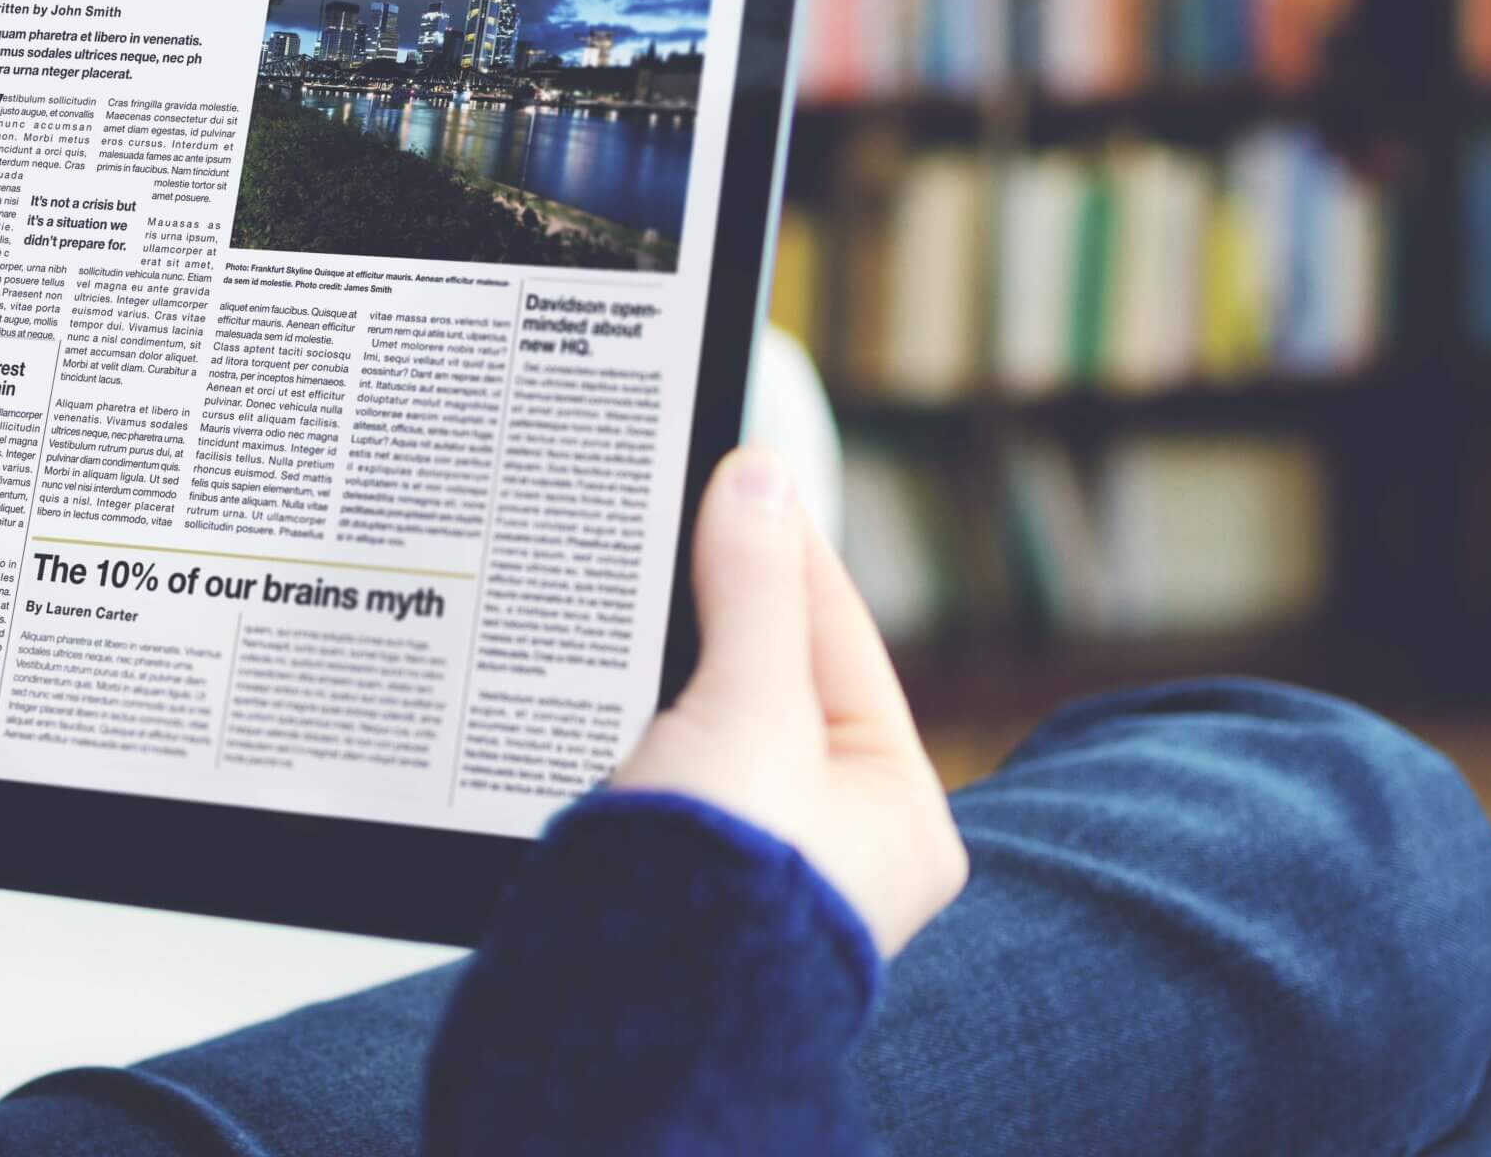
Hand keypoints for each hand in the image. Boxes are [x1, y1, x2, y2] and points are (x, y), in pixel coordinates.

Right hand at [615, 447, 966, 958]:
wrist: (625, 1016)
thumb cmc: (718, 886)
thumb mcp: (747, 709)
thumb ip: (753, 589)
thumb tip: (757, 480)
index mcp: (897, 813)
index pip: (839, 638)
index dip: (781, 548)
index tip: (735, 474)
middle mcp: (835, 843)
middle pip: (773, 676)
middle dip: (718, 606)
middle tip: (670, 518)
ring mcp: (751, 861)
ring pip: (711, 717)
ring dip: (669, 663)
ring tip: (626, 586)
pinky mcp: (673, 872)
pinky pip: (661, 763)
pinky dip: (631, 716)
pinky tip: (593, 675)